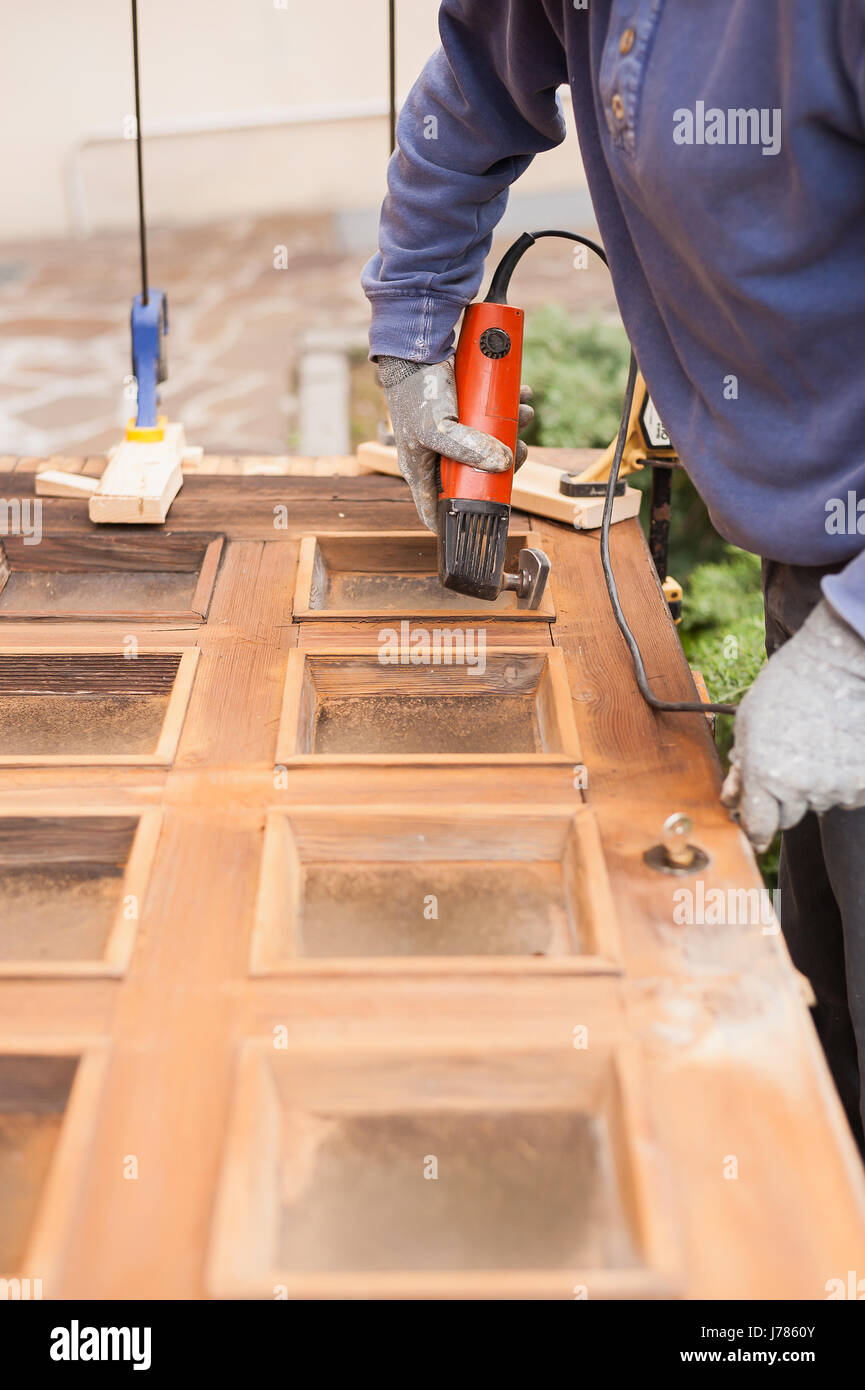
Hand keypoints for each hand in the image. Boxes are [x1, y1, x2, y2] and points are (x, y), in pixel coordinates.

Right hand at [376, 356, 531, 529]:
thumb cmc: (415, 392)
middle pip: (476, 476)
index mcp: (422, 471)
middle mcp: (438, 457)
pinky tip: (522, 397)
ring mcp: (454, 435)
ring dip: (514, 430)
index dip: (458, 521)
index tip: (484, 520)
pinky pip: (494, 419)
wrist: (417, 346)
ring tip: (525, 414)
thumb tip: (503, 464)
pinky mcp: (466, 414)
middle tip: (518, 450)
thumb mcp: (436, 428)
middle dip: (503, 464)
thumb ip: (467, 449)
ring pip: (489, 446)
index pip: (437, 510)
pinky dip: (510, 409)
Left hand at [721, 599, 864, 849]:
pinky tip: (838, 747)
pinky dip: (842, 779)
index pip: (758, 826)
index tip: (755, 829)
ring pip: (819, 803)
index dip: (754, 828)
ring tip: (816, 744)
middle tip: (788, 762)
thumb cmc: (790, 685)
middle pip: (788, 817)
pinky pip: (847, 795)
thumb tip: (734, 797)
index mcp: (764, 774)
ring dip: (815, 786)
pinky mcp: (864, 783)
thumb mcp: (748, 722)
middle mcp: (800, 788)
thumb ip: (741, 764)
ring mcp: (835, 787)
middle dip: (782, 798)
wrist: (841, 664)